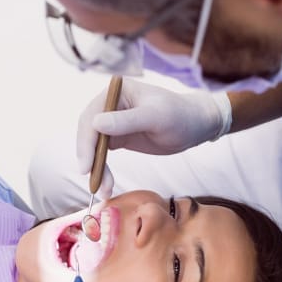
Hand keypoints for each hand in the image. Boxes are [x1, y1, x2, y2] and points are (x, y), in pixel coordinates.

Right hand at [77, 79, 230, 198]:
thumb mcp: (155, 118)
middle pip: (89, 133)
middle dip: (90, 159)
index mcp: (116, 91)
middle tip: (94, 183)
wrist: (196, 125)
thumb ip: (126, 121)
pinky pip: (103, 154)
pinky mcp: (118, 137)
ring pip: (94, 146)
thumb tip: (96, 123)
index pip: (91, 117)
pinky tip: (106, 184)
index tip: (86, 166)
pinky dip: (103, 169)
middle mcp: (110, 104)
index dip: (86, 142)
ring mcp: (113, 121)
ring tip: (103, 189)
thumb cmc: (180, 115)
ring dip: (96, 168)